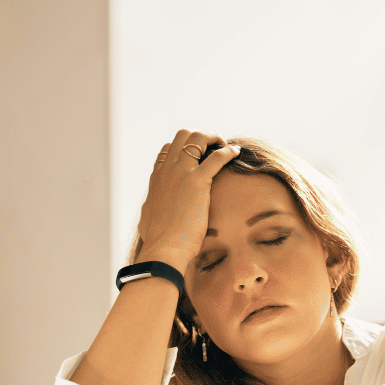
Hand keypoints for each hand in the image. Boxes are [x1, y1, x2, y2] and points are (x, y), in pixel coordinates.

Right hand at [137, 130, 242, 270]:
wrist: (163, 249)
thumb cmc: (157, 240)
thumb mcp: (147, 218)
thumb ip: (151, 207)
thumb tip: (150, 209)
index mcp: (157, 178)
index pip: (168, 150)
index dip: (184, 149)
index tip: (197, 157)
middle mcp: (167, 170)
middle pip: (182, 136)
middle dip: (200, 137)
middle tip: (213, 148)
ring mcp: (181, 173)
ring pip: (198, 137)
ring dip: (213, 138)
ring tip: (225, 146)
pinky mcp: (197, 181)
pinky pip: (217, 156)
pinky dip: (229, 151)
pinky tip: (237, 153)